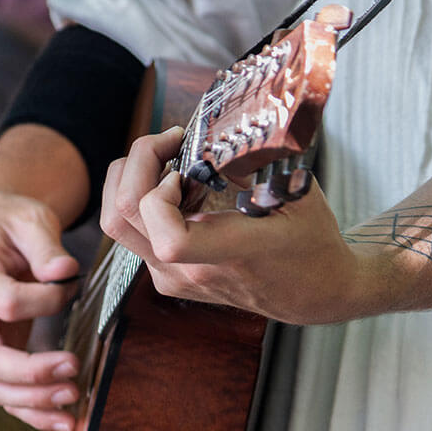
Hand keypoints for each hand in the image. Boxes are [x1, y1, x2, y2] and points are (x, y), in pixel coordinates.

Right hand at [0, 189, 81, 430]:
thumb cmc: (10, 222)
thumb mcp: (28, 219)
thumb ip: (45, 244)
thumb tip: (64, 272)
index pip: (5, 302)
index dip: (44, 301)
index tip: (72, 287)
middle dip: (32, 374)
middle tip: (74, 371)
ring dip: (34, 405)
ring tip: (74, 411)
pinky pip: (7, 393)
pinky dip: (35, 412)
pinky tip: (68, 421)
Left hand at [100, 128, 364, 324]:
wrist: (315, 294)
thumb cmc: (311, 244)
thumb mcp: (297, 195)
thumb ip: (254, 165)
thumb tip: (214, 136)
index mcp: (229, 254)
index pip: (168, 238)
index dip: (159, 193)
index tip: (185, 169)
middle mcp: (190, 272)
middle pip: (121, 216)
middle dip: (135, 162)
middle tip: (169, 142)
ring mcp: (173, 278)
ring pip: (115, 223)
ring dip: (131, 179)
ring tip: (167, 160)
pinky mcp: (167, 278)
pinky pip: (132, 232)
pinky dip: (142, 199)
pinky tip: (177, 187)